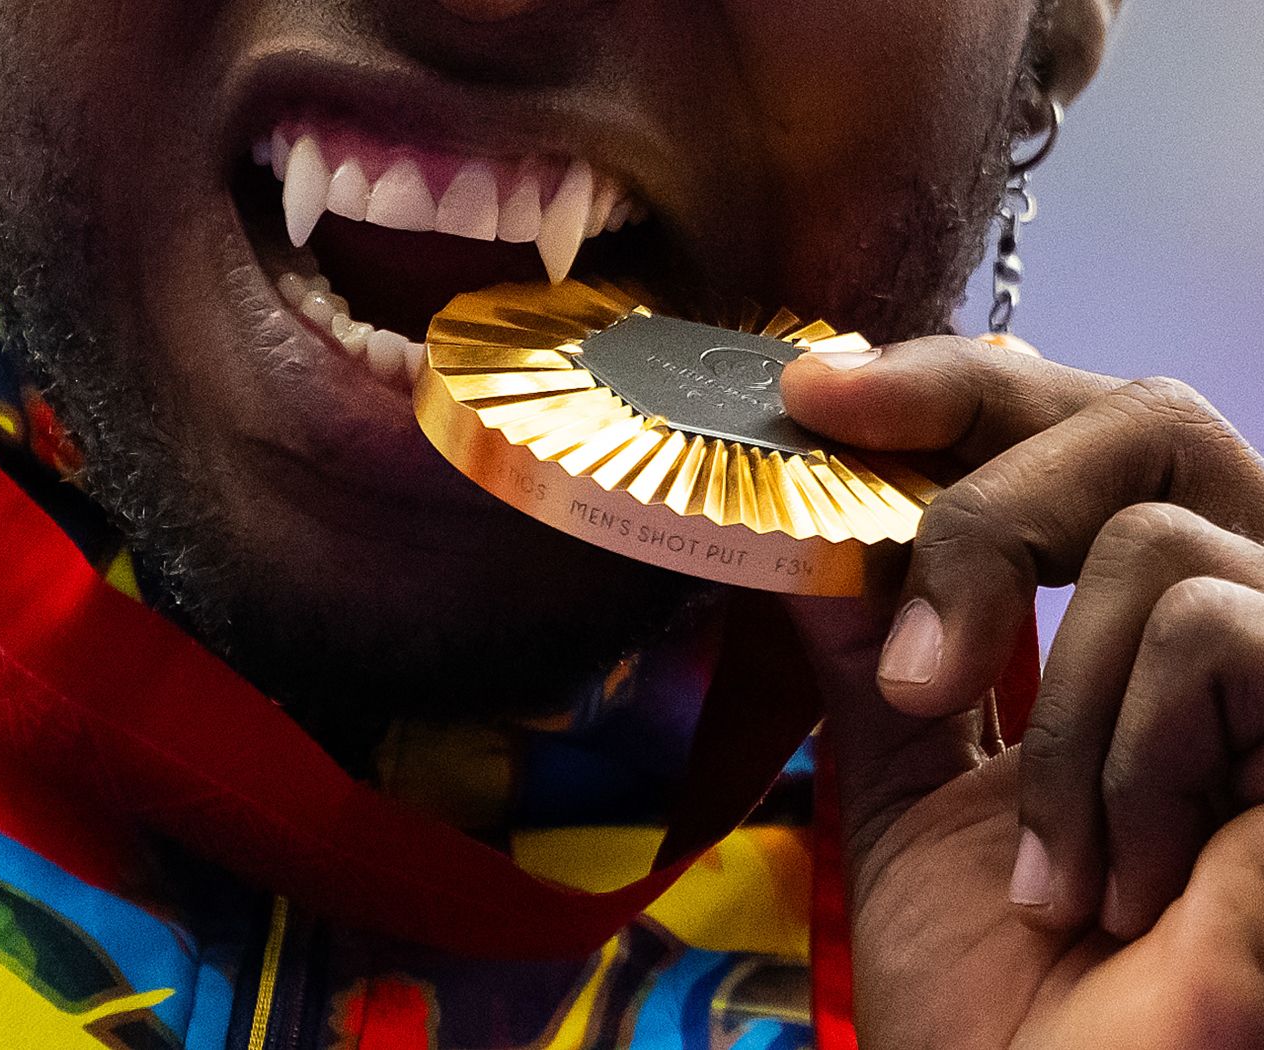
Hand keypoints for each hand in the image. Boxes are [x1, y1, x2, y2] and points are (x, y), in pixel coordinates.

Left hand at [775, 336, 1263, 1047]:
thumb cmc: (1004, 997)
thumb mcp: (907, 793)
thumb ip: (872, 649)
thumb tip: (802, 520)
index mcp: (1133, 626)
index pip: (1073, 425)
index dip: (950, 386)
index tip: (813, 395)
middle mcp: (1241, 620)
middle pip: (1147, 417)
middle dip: (985, 518)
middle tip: (913, 669)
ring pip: (1156, 539)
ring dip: (1056, 723)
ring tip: (1052, 872)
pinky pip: (1215, 628)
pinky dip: (1125, 763)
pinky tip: (1126, 886)